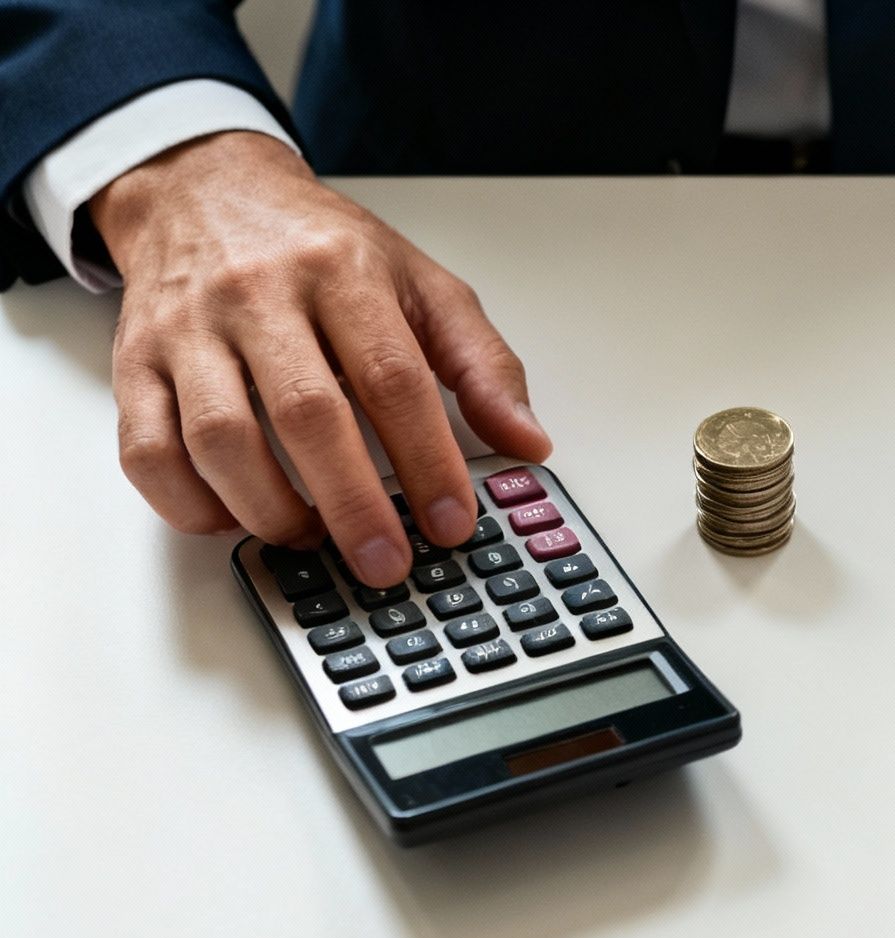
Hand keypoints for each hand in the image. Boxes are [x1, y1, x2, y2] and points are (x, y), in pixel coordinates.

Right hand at [93, 130, 550, 586]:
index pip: (393, 378)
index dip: (427, 459)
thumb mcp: (421, 283)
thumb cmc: (321, 246)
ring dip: (270, 509)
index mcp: (341, 272)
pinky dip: (188, 503)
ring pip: (219, 438)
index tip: (451, 520)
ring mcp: (188, 329)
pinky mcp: (135, 361)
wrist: (205, 187)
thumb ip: (481, 363)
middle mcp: (258, 295)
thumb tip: (528, 442)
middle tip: (385, 562)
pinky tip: (234, 520)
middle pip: (308, 414)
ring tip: (312, 540)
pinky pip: (146, 449)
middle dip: (354, 504)